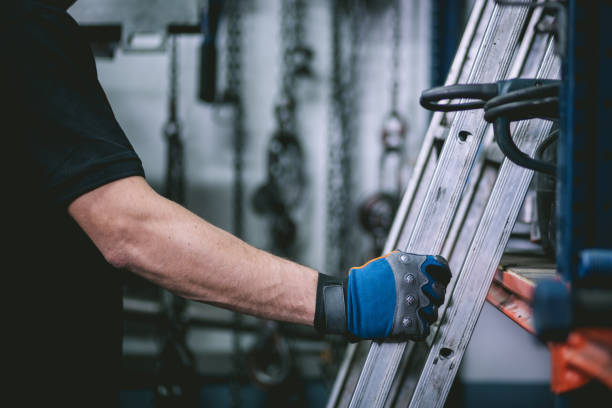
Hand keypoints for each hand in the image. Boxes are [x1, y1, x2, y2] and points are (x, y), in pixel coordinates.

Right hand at [314, 251, 450, 340]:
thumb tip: (421, 266)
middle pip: (439, 292)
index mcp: (413, 266)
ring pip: (433, 313)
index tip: (441, 278)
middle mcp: (418, 284)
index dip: (442, 273)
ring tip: (411, 312)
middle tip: (420, 299)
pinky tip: (408, 323)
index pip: (441, 267)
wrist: (350, 303)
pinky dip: (418, 328)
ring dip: (425, 313)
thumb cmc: (363, 283)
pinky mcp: (412, 324)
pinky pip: (425, 329)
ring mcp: (417, 305)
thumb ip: (407, 264)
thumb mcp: (387, 263)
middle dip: (433, 296)